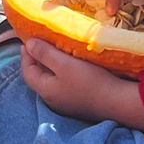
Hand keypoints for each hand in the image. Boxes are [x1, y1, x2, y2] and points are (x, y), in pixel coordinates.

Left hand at [20, 39, 143, 131]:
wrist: (117, 101)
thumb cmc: (89, 81)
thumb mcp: (64, 64)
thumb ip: (45, 54)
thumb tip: (28, 45)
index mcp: (46, 90)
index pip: (28, 72)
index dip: (26, 55)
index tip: (29, 40)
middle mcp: (52, 100)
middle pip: (39, 77)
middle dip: (38, 60)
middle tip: (41, 43)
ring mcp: (66, 102)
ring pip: (52, 80)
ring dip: (51, 65)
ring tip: (55, 50)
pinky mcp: (78, 101)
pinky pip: (64, 84)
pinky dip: (62, 72)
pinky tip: (71, 64)